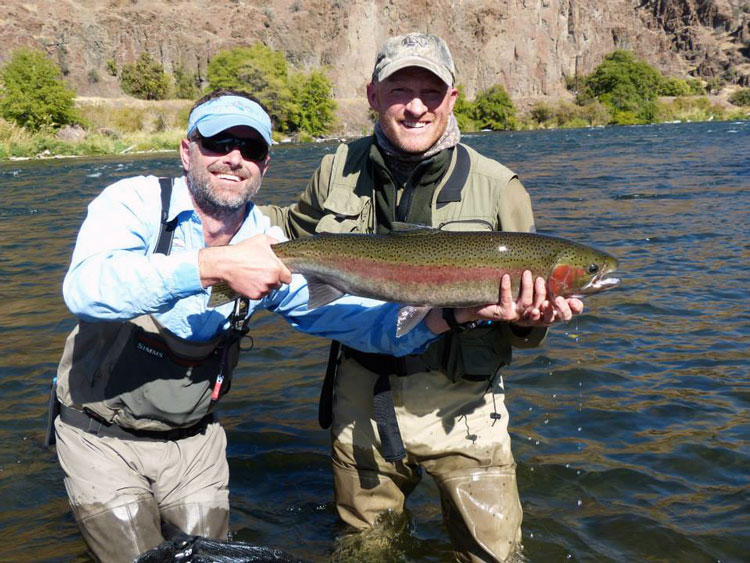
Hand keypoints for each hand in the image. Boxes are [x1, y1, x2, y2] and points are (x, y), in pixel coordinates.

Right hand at [199, 234, 291, 299]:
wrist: (226, 264)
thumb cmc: (243, 251)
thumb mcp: (261, 240)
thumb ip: (274, 242)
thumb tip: (279, 246)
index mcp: (277, 268)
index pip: (288, 278)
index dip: (283, 275)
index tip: (278, 273)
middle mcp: (272, 281)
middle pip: (278, 285)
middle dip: (273, 280)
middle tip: (263, 273)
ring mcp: (263, 289)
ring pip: (269, 290)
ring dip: (265, 286)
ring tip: (255, 276)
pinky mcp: (254, 296)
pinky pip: (259, 295)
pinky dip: (256, 290)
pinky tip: (250, 282)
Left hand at [456, 270, 583, 326]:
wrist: (480, 302)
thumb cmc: (509, 290)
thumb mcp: (529, 285)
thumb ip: (544, 279)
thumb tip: (561, 260)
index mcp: (542, 311)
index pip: (562, 316)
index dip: (569, 310)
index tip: (574, 300)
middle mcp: (531, 316)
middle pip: (548, 316)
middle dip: (550, 302)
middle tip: (547, 283)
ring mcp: (517, 316)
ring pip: (527, 304)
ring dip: (528, 288)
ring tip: (527, 273)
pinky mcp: (503, 314)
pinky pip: (507, 301)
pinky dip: (506, 287)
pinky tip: (506, 276)